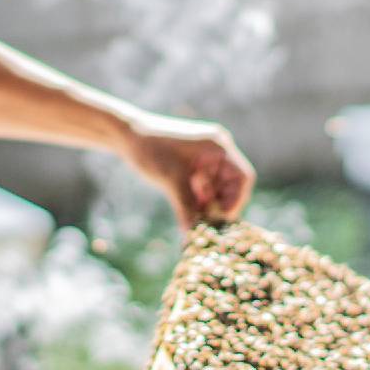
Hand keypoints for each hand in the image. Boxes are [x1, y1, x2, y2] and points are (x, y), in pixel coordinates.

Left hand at [121, 113, 256, 229]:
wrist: (127, 135)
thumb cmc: (150, 149)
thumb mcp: (171, 179)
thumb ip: (186, 206)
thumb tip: (194, 233)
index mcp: (218, 147)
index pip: (242, 177)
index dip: (236, 200)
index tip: (220, 217)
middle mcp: (216, 154)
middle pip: (231, 188)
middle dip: (219, 207)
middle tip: (205, 226)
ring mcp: (205, 162)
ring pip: (216, 193)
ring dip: (207, 209)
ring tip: (194, 225)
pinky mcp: (193, 171)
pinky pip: (203, 192)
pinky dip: (197, 205)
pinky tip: (187, 219)